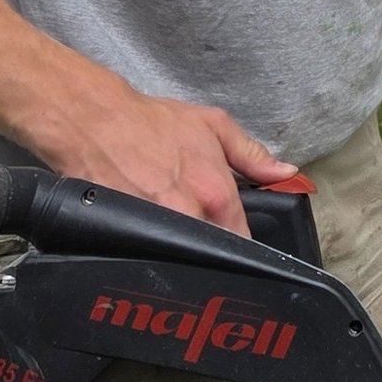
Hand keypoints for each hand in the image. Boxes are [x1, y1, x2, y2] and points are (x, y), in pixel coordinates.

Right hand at [39, 74, 300, 234]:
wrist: (95, 121)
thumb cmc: (152, 122)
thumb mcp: (213, 125)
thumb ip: (252, 154)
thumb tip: (286, 173)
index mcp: (215, 191)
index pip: (241, 239)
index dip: (243, 247)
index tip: (241, 249)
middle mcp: (188, 214)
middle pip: (212, 255)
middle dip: (214, 255)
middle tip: (210, 250)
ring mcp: (156, 229)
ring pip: (182, 260)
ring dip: (186, 257)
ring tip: (180, 246)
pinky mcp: (126, 236)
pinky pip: (149, 257)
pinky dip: (155, 255)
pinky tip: (152, 245)